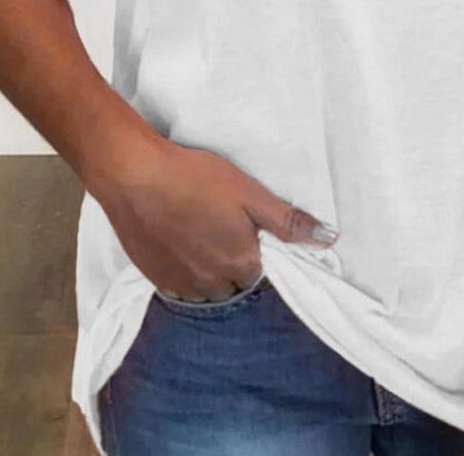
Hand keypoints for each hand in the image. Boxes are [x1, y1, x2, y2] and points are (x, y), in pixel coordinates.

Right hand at [88, 133, 338, 301]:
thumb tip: (329, 239)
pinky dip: (184, 271)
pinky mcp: (154, 277)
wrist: (134, 175)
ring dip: (209, 271)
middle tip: (222, 227)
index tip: (246, 229)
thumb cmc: (196, 179)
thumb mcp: (249, 193)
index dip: (255, 249)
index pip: (262, 274)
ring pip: (206, 289)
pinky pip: (179, 286)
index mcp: (241, 262)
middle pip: (235, 283)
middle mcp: (213, 283)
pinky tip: (178, 242)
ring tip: (200, 234)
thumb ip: (288, 221)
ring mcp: (181, 284)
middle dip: (234, 263)